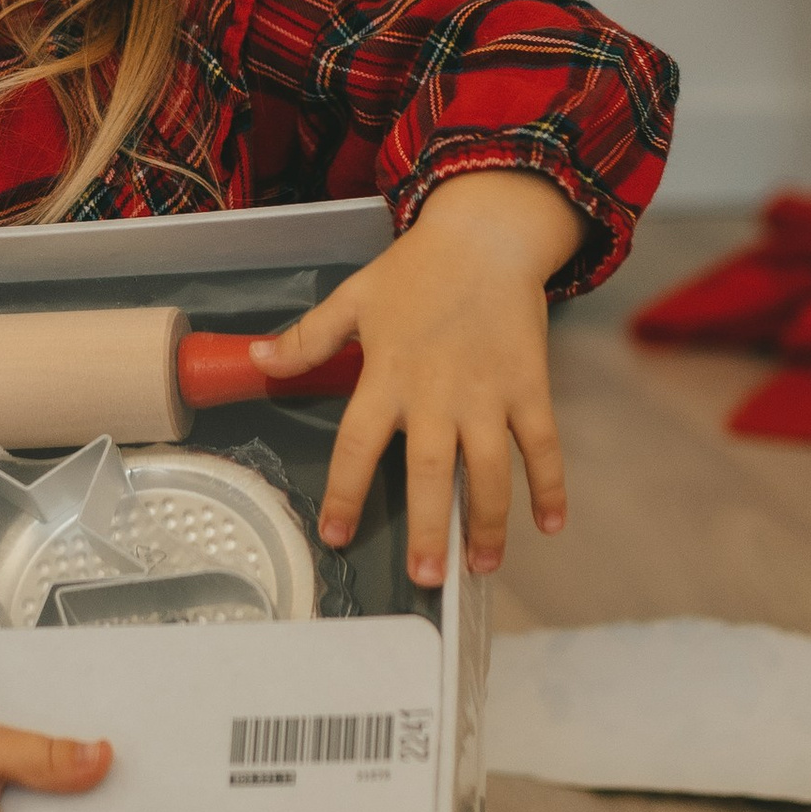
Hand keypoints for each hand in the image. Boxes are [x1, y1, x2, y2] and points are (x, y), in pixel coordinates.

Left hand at [247, 170, 585, 582]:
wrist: (488, 236)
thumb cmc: (417, 270)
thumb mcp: (354, 297)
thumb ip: (309, 338)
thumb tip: (259, 360)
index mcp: (387, 375)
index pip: (357, 445)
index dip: (345, 493)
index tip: (338, 534)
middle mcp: (437, 393)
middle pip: (428, 471)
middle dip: (428, 528)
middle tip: (426, 575)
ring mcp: (488, 393)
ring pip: (489, 469)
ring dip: (488, 522)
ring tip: (481, 565)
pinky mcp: (529, 386)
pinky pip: (542, 445)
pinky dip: (550, 485)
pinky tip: (551, 525)